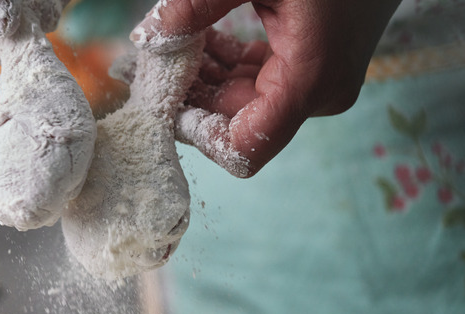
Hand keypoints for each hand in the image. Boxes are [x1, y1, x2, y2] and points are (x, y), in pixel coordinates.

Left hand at [132, 0, 400, 176]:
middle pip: (235, 124)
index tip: (165, 101)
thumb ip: (198, 6)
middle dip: (190, 99)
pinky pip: (255, 81)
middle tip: (153, 65)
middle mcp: (315, 94)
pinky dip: (224, 65)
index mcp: (308, 81)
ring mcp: (315, 83)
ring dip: (203, 79)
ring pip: (241, 102)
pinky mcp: (310, 67)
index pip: (243, 149)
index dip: (198, 134)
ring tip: (171, 46)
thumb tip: (149, 36)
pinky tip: (198, 38)